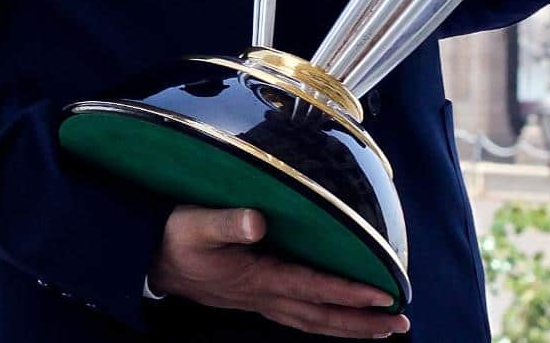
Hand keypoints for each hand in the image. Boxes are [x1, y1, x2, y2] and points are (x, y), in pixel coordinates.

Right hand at [148, 206, 408, 336]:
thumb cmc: (175, 237)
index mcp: (256, 277)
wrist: (149, 260)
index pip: (312, 287)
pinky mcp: (259, 297)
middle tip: (400, 324)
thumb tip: (257, 220)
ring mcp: (262, 300)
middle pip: (321, 315)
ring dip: (350, 327)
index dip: (348, 292)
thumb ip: (226, 222)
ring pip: (314, 321)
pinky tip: (344, 321)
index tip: (382, 294)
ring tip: (385, 329)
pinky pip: (302, 316)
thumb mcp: (194, 224)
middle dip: (362, 322)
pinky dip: (328, 321)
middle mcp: (264, 295)